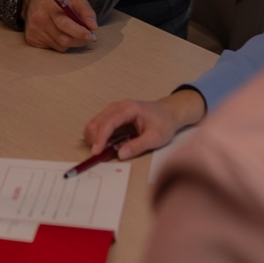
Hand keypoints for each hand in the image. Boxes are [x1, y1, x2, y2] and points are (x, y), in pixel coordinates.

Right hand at [23, 0, 96, 51]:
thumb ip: (86, 11)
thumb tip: (93, 27)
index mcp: (49, 6)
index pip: (65, 24)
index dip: (79, 32)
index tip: (90, 35)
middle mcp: (39, 19)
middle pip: (63, 39)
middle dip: (79, 40)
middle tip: (87, 37)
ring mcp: (34, 31)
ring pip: (59, 46)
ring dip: (70, 42)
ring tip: (71, 32)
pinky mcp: (31, 39)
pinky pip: (52, 48)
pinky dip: (59, 44)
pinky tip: (58, 33)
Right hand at [83, 88, 205, 159]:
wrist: (168, 113)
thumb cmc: (164, 123)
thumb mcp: (156, 137)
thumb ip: (138, 146)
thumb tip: (120, 155)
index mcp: (128, 108)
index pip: (108, 122)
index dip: (100, 138)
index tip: (97, 152)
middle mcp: (117, 107)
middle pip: (96, 122)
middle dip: (94, 139)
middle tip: (100, 155)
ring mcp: (113, 110)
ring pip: (94, 124)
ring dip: (95, 139)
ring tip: (105, 151)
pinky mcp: (112, 116)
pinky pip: (99, 126)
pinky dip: (98, 137)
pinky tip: (107, 146)